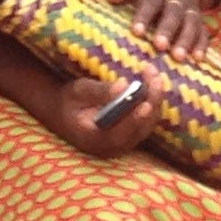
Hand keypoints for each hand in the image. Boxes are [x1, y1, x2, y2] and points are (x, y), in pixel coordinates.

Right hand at [47, 69, 165, 158]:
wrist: (65, 112)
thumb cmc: (69, 101)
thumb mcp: (79, 92)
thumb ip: (100, 92)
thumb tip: (123, 86)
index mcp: (94, 139)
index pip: (118, 134)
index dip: (134, 120)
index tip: (146, 104)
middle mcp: (112, 146)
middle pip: (140, 129)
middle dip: (151, 101)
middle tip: (155, 76)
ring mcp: (124, 142)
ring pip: (147, 123)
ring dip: (155, 98)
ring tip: (154, 74)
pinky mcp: (131, 134)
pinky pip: (147, 120)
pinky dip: (153, 101)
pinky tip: (153, 81)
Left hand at [109, 0, 210, 60]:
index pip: (151, 2)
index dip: (144, 16)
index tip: (136, 31)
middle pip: (174, 13)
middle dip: (167, 30)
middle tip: (160, 46)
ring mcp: (191, 9)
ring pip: (191, 23)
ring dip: (185, 40)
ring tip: (178, 57)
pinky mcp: (200, 20)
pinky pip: (203, 32)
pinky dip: (202, 45)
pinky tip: (197, 59)